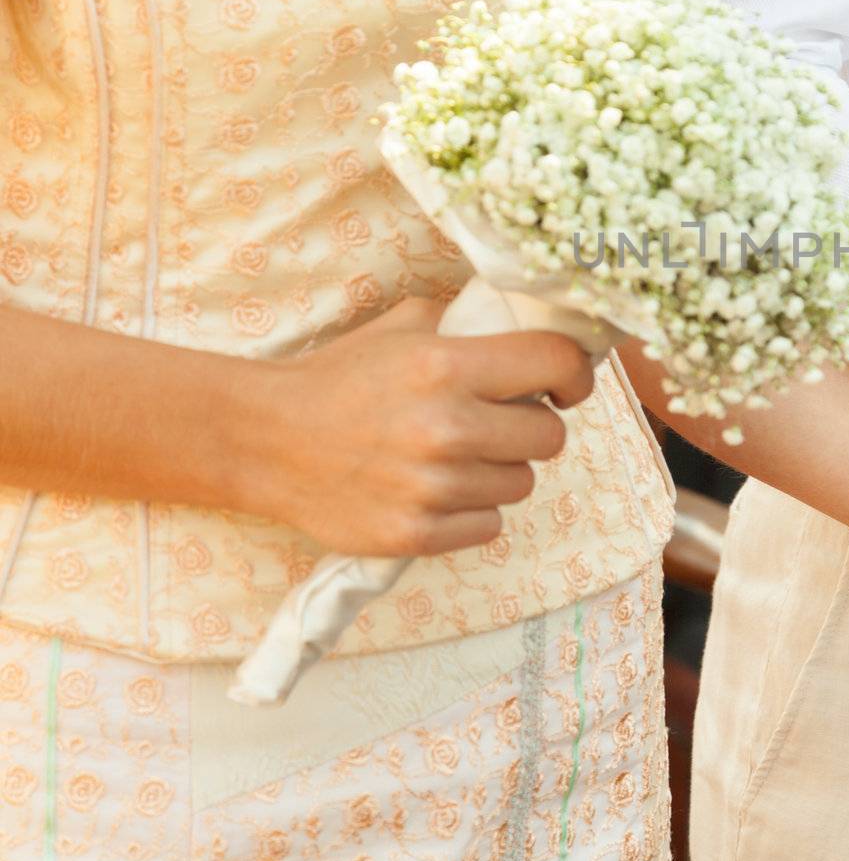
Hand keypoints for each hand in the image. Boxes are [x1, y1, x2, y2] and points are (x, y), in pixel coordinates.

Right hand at [247, 298, 593, 557]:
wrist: (262, 439)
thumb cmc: (338, 377)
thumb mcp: (404, 328)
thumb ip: (470, 326)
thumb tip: (534, 328)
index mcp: (445, 366)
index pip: (554, 362)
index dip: (575, 373)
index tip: (569, 384)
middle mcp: (445, 427)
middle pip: (550, 436)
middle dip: (531, 426)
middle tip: (499, 421)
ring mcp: (431, 487)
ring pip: (521, 483)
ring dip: (498, 470)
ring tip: (453, 455)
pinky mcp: (415, 535)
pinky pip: (489, 525)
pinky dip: (471, 511)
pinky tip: (436, 490)